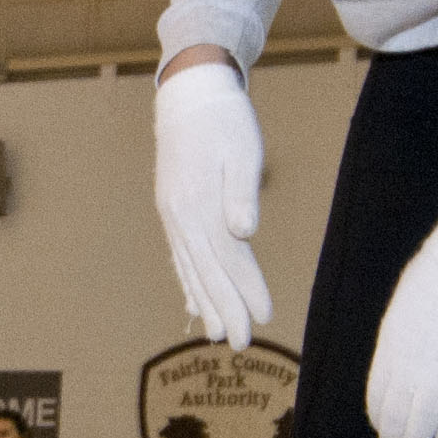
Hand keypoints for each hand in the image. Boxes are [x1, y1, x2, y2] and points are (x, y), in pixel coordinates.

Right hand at [150, 59, 273, 348]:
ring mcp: (173, 216)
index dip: (246, 289)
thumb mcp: (241, 149)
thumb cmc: (224, 120)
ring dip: (205, 303)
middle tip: (240, 343)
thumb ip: (240, 192)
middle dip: (225, 309)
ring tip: (215, 334)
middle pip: (207, 272)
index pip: (228, 257)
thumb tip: (244, 232)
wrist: (189, 94)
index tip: (264, 317)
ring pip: (191, 269)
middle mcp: (180, 217)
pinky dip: (188, 282)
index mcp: (198, 204)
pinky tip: (193, 301)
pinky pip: (181, 257)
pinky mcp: (174, 210)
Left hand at [365, 206, 437, 437]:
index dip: (379, 417)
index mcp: (389, 347)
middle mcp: (406, 368)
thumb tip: (405, 350)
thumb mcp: (404, 304)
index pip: (376, 395)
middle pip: (394, 417)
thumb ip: (401, 333)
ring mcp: (435, 376)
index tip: (382, 427)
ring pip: (420, 427)